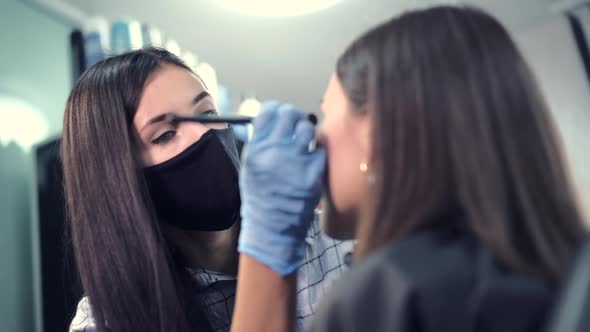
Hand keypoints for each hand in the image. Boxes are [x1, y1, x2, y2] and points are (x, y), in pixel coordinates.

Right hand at [238, 101, 325, 275]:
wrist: (272, 228)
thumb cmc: (260, 198)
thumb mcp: (250, 167)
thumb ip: (260, 143)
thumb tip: (272, 121)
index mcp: (257, 149)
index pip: (267, 112)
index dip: (275, 109)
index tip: (278, 112)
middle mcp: (275, 152)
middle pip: (289, 115)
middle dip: (293, 116)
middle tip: (295, 123)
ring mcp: (295, 162)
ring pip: (307, 129)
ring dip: (306, 132)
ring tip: (304, 142)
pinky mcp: (312, 174)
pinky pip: (320, 151)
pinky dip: (316, 154)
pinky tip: (311, 162)